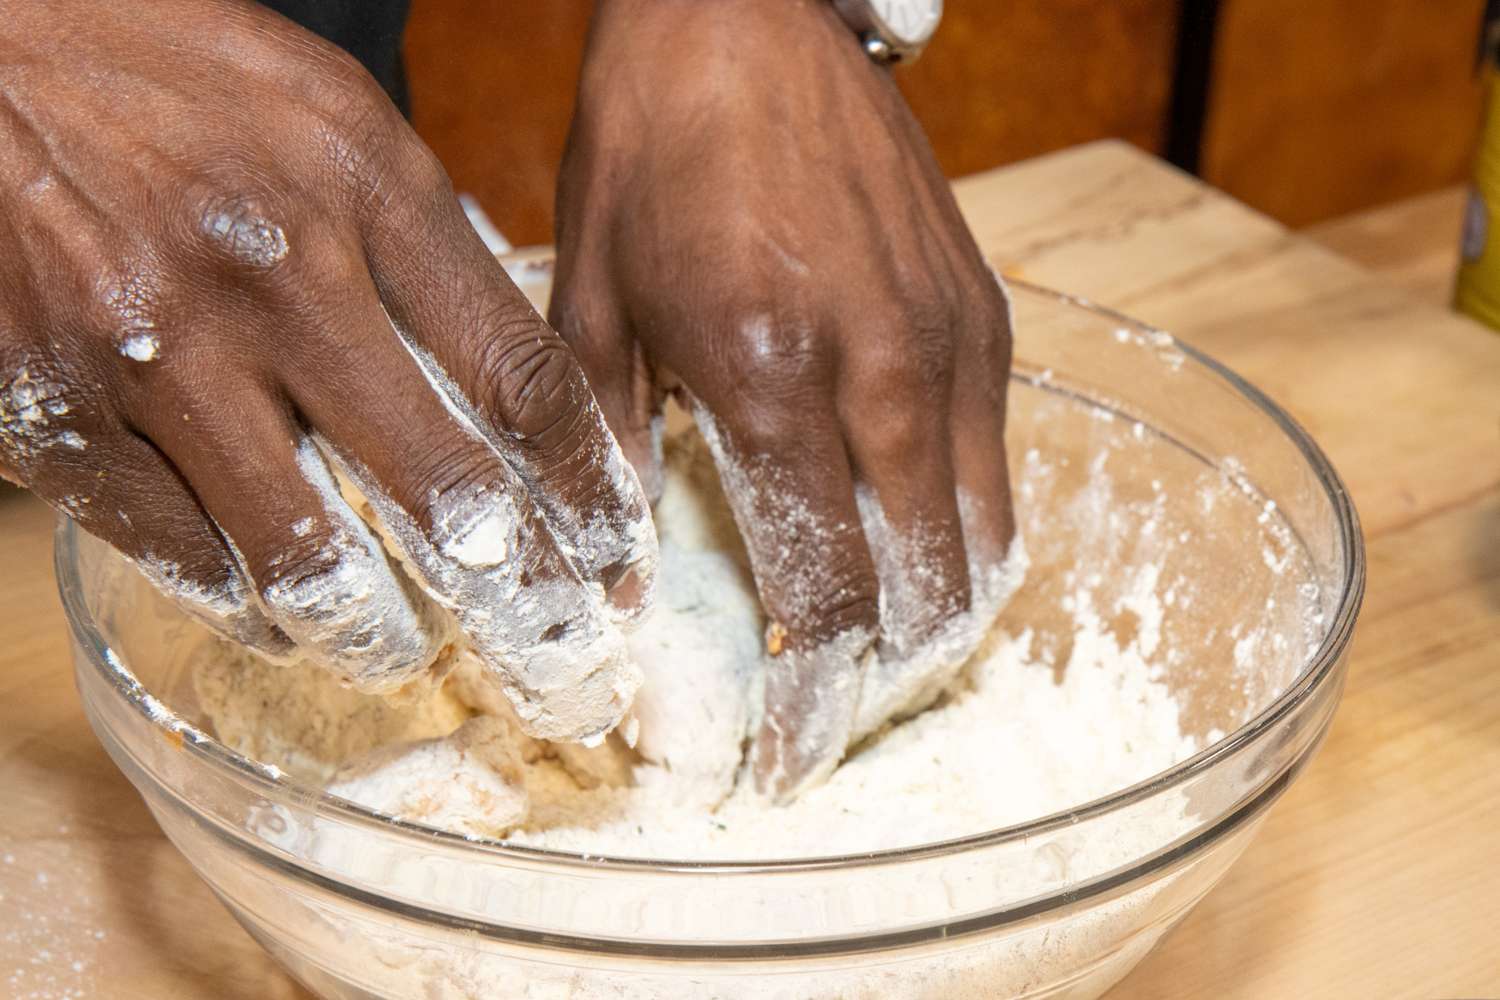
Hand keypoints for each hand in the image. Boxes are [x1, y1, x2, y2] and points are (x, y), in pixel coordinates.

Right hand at [0, 0, 654, 741]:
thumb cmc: (156, 61)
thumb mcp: (324, 108)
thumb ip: (419, 229)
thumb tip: (501, 349)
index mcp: (364, 186)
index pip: (523, 379)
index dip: (586, 492)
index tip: (617, 556)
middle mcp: (276, 273)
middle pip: (446, 492)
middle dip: (519, 602)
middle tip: (552, 657)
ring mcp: (157, 349)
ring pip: (305, 556)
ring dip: (371, 630)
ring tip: (397, 650)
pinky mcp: (53, 407)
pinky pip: (176, 549)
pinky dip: (236, 593)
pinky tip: (264, 601)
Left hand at [553, 0, 1015, 796]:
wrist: (745, 14)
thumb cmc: (651, 148)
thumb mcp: (590, 299)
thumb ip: (606, 454)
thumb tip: (610, 582)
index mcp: (769, 374)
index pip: (823, 596)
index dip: (811, 704)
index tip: (786, 759)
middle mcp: (884, 371)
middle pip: (927, 593)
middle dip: (884, 682)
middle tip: (830, 708)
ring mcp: (952, 341)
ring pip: (987, 541)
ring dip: (939, 621)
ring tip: (878, 651)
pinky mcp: (985, 313)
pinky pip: (999, 465)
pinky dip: (966, 534)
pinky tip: (912, 544)